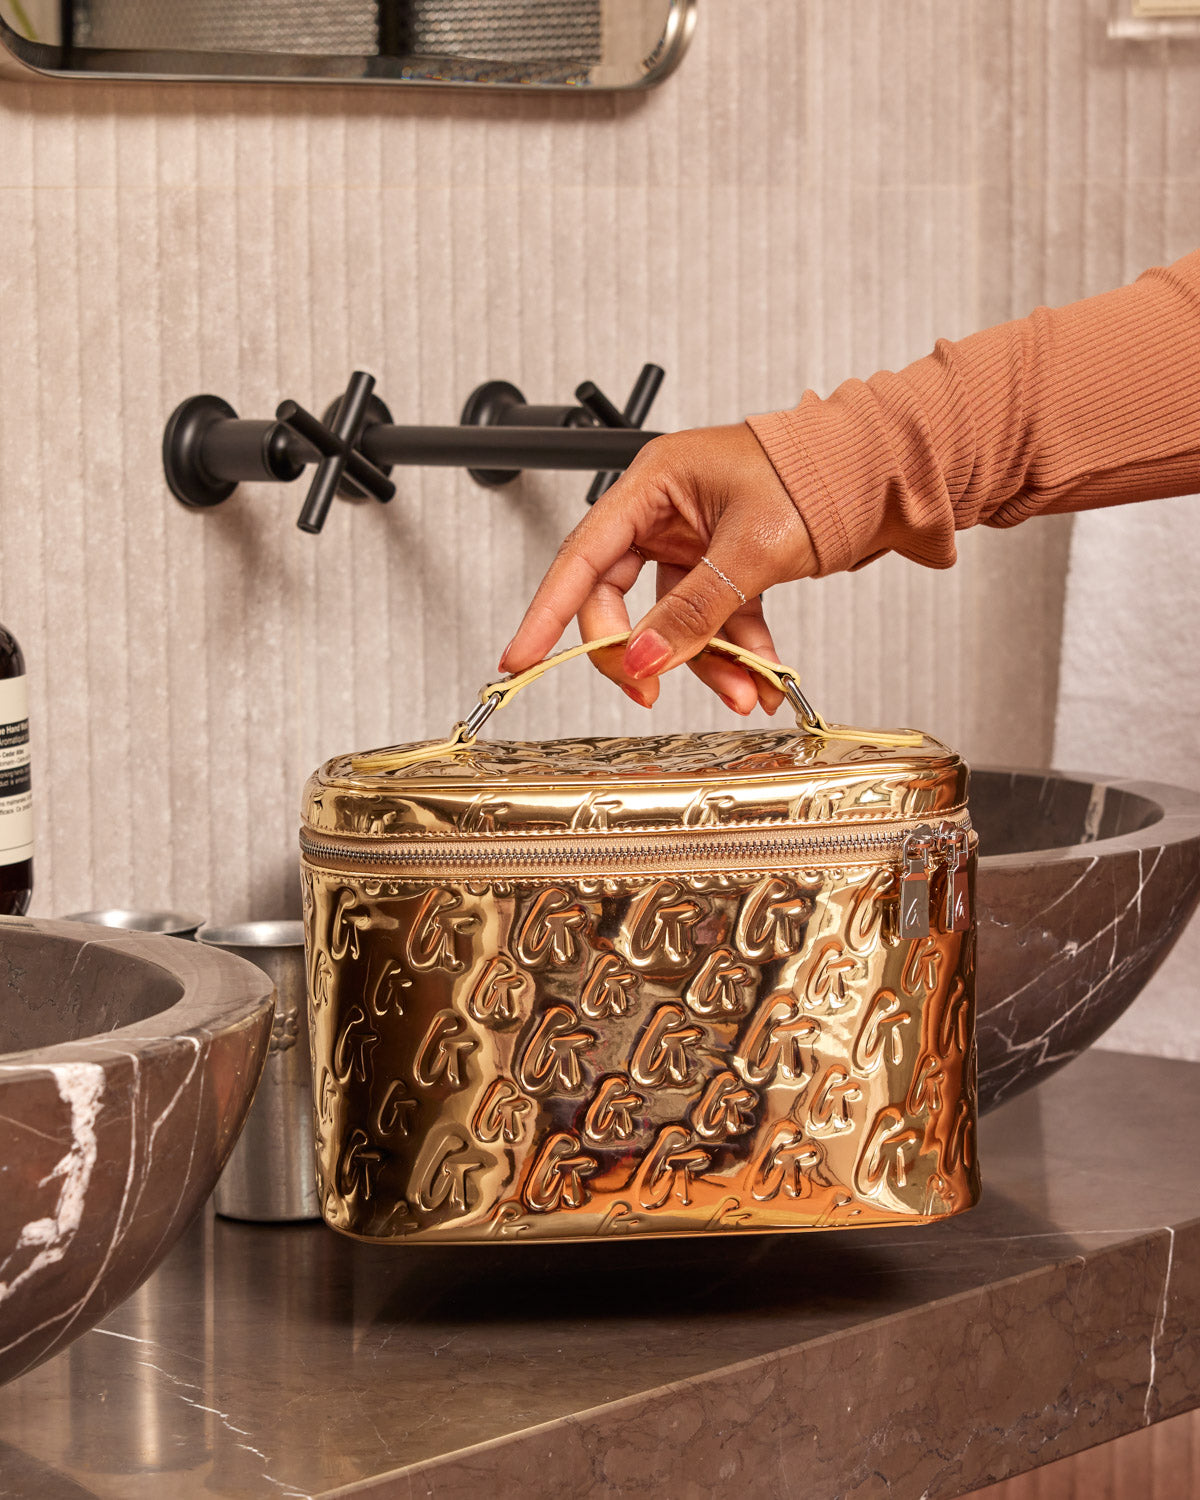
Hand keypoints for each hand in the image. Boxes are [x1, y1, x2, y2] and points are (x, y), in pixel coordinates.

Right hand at [500, 423, 817, 712]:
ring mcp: (696, 539)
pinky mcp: (727, 564)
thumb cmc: (823, 471)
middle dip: (644, 650)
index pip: (582, 556)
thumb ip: (694, 608)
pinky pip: (716, 618)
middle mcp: (667, 510)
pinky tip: (763, 677)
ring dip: (706, 662)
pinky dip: (738, 651)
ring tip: (746, 692)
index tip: (520, 658)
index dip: (547, 612)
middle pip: (621, 597)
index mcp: (655, 483)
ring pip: (675, 617)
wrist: (888, 471)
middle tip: (652, 690)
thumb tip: (645, 656)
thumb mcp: (752, 548)